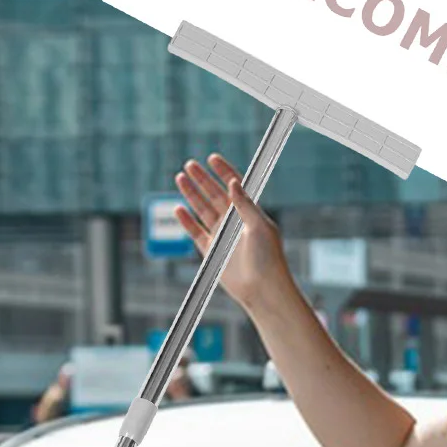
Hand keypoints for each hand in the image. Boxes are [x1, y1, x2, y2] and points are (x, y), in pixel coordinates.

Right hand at [173, 153, 291, 311]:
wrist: (262, 288)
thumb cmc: (268, 258)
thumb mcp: (260, 226)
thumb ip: (245, 204)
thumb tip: (233, 182)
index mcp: (250, 213)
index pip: (235, 186)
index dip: (224, 172)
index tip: (212, 158)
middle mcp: (235, 222)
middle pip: (215, 195)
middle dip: (203, 179)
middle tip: (190, 164)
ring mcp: (222, 236)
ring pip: (203, 210)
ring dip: (192, 194)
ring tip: (180, 178)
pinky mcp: (211, 251)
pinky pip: (195, 232)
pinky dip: (186, 221)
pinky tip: (178, 208)